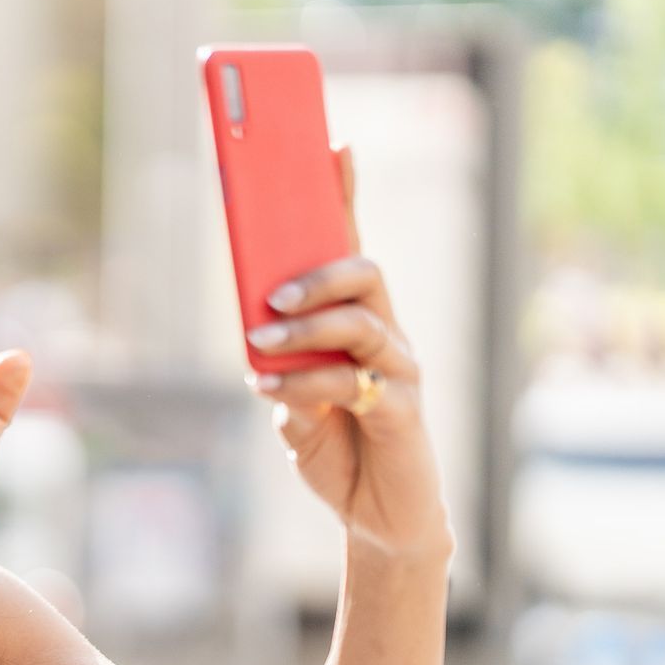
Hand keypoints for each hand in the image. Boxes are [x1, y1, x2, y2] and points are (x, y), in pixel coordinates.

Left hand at [244, 147, 454, 559]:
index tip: (333, 146)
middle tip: (271, 295)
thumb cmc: (337, 451)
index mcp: (356, 324)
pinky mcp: (401, 410)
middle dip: (317, 271)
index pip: (349, 249)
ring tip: (262, 345)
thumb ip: (284, 373)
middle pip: (364, 273)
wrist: (377, 518)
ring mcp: (399, 370)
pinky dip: (307, 382)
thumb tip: (262, 346)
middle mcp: (385, 336)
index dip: (345, 197)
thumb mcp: (295, 406)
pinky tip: (275, 390)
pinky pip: (354, 381)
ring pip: (361, 321)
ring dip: (305, 329)